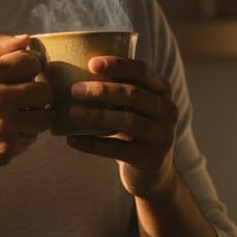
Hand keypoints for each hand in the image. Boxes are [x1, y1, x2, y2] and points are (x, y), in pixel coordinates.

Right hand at [0, 33, 51, 185]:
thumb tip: (26, 39)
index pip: (30, 61)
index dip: (28, 71)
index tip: (18, 79)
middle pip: (43, 90)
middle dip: (34, 97)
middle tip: (17, 103)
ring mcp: (3, 124)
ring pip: (44, 116)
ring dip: (33, 118)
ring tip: (15, 119)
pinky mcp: (8, 147)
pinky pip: (33, 137)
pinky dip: (23, 137)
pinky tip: (5, 136)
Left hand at [65, 55, 178, 198]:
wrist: (153, 173)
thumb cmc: (133, 131)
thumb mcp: (132, 108)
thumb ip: (116, 90)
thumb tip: (70, 74)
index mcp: (161, 91)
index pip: (141, 71)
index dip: (117, 65)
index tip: (91, 63)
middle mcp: (167, 110)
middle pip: (133, 94)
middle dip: (102, 90)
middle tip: (74, 89)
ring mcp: (161, 135)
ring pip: (127, 121)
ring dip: (97, 115)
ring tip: (72, 112)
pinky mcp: (150, 157)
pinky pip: (117, 149)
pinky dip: (93, 144)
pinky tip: (72, 140)